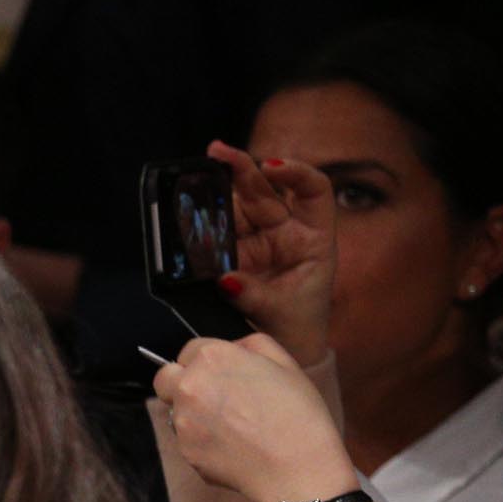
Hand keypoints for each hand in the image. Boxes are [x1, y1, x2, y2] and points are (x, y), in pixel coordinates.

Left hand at [152, 332, 355, 501]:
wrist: (295, 465)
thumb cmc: (297, 413)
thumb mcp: (285, 363)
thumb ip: (251, 345)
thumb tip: (232, 347)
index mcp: (212, 358)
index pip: (188, 350)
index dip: (205, 362)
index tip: (220, 375)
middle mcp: (189, 385)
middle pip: (165, 378)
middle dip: (180, 383)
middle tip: (211, 396)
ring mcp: (182, 420)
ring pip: (174, 410)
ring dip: (192, 413)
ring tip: (231, 425)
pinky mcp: (184, 449)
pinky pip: (185, 439)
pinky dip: (202, 440)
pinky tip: (231, 445)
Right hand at [207, 141, 335, 367]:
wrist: (284, 349)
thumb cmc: (296, 326)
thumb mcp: (281, 311)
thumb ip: (253, 294)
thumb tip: (225, 278)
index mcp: (313, 237)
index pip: (312, 190)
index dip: (295, 172)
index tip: (269, 168)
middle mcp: (286, 232)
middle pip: (265, 191)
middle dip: (241, 168)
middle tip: (216, 152)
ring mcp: (257, 242)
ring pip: (237, 207)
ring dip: (216, 192)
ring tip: (194, 180)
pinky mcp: (233, 256)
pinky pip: (216, 234)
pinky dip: (202, 224)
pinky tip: (188, 213)